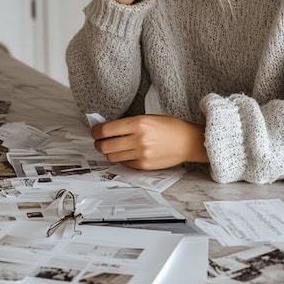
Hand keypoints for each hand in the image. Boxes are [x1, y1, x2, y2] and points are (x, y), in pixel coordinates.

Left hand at [91, 115, 207, 169]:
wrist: (188, 141)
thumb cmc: (170, 127)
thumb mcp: (148, 118)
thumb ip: (128, 124)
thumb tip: (107, 129)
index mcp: (138, 123)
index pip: (106, 129)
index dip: (95, 131)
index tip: (95, 131)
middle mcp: (138, 139)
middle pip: (105, 146)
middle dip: (98, 144)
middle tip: (99, 141)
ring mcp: (141, 154)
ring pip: (112, 157)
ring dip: (108, 152)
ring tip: (112, 148)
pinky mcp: (144, 165)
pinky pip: (124, 164)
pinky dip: (122, 159)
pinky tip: (126, 153)